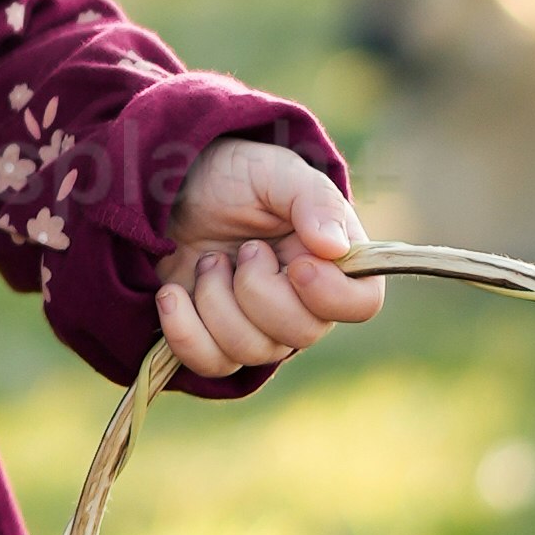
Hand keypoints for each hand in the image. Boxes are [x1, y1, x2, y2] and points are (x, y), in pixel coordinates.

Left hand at [155, 137, 378, 385]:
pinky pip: (210, 364)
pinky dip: (185, 330)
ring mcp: (258, 326)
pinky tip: (172, 293)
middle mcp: (302, 301)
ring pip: (251, 350)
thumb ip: (313, 200)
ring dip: (217, 300)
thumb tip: (334, 247)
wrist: (173, 187)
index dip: (331, 295)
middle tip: (244, 249)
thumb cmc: (234, 176)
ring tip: (209, 261)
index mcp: (331, 260)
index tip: (298, 265)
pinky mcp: (214, 340)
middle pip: (302, 334)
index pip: (361, 304)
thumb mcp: (274, 171)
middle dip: (259, 289)